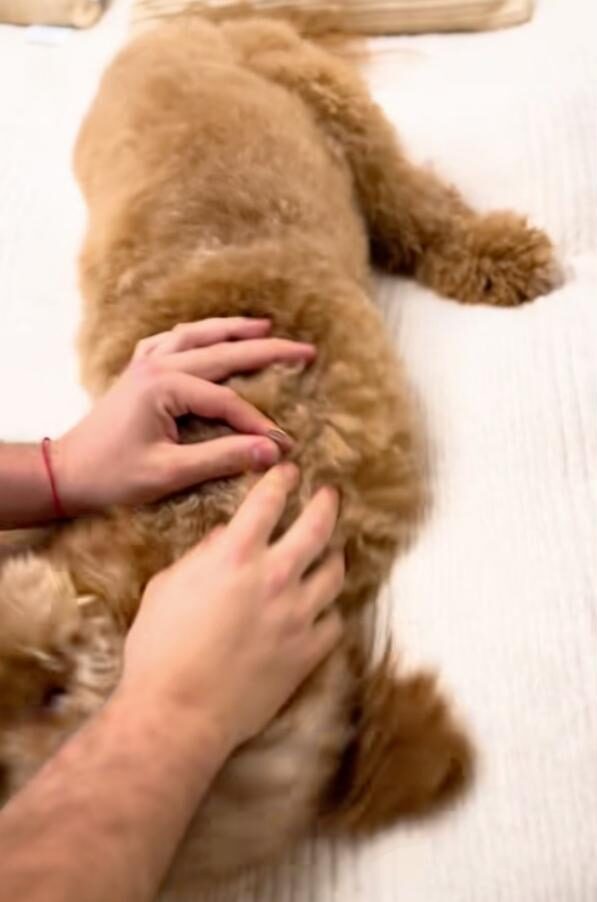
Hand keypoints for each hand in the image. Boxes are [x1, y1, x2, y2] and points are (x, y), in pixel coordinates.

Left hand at [54, 318, 314, 512]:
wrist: (65, 472)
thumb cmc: (112, 475)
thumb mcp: (169, 473)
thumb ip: (222, 458)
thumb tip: (271, 451)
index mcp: (165, 386)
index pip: (227, 401)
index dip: (259, 423)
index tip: (285, 443)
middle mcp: (157, 364)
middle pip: (223, 351)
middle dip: (267, 350)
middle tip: (305, 349)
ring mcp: (145, 362)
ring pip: (197, 334)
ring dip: (232, 329)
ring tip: (264, 325)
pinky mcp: (138, 369)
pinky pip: (172, 339)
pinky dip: (196, 333)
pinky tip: (207, 335)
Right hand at [121, 464, 344, 752]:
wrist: (178, 713)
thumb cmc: (159, 649)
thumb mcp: (166, 588)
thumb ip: (200, 557)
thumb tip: (224, 539)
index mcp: (236, 555)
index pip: (268, 501)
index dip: (281, 479)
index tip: (288, 470)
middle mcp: (275, 577)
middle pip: (317, 526)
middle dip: (326, 503)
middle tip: (330, 495)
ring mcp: (297, 615)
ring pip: (335, 573)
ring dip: (334, 556)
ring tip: (332, 552)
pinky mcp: (307, 652)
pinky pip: (333, 622)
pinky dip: (329, 612)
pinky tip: (323, 609)